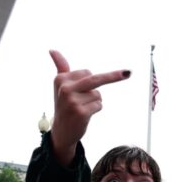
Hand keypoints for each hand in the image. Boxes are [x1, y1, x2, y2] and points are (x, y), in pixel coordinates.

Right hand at [48, 50, 129, 166]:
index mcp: (60, 79)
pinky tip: (85, 115)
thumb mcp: (60, 85)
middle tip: (128, 73)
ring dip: (94, 102)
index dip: (90, 81)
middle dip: (114, 76)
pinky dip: (96, 109)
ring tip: (82, 108)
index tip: (83, 89)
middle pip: (95, 79)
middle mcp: (65, 89)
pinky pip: (99, 104)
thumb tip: (52, 50)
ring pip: (98, 94)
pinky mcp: (81, 112)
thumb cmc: (64, 105)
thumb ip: (60, 66)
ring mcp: (72, 101)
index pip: (87, 72)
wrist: (62, 131)